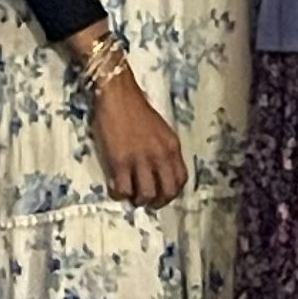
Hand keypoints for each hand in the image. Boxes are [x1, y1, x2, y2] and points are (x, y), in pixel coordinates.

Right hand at [89, 74, 188, 206]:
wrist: (118, 96)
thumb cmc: (137, 110)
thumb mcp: (160, 131)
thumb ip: (163, 150)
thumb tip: (159, 172)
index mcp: (172, 146)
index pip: (181, 179)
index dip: (172, 193)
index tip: (162, 195)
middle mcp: (160, 155)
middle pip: (167, 192)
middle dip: (157, 202)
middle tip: (146, 201)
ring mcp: (140, 159)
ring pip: (146, 195)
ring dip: (137, 199)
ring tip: (130, 195)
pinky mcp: (120, 161)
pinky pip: (123, 189)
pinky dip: (119, 194)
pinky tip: (116, 187)